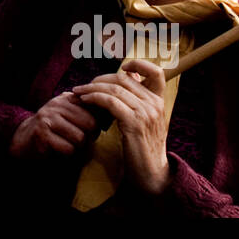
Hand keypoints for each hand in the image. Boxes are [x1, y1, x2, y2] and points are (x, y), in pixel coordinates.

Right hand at [9, 90, 99, 158]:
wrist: (25, 139)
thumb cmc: (54, 130)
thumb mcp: (69, 115)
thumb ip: (87, 111)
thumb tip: (112, 112)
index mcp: (67, 98)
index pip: (95, 109)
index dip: (97, 125)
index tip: (89, 132)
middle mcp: (57, 104)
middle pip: (90, 124)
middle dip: (89, 137)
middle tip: (80, 141)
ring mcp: (48, 117)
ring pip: (80, 137)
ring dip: (77, 147)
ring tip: (68, 144)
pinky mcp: (42, 133)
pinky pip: (68, 148)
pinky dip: (67, 153)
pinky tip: (58, 150)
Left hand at [73, 59, 170, 194]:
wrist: (153, 174)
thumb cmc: (144, 148)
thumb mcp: (145, 121)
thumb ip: (138, 102)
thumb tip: (127, 78)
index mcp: (159, 101)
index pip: (156, 72)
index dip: (139, 64)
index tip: (122, 68)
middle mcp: (155, 104)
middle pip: (123, 79)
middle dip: (99, 79)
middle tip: (84, 86)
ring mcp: (146, 113)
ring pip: (114, 89)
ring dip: (91, 88)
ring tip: (78, 92)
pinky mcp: (134, 123)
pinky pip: (110, 102)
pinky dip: (94, 98)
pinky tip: (84, 101)